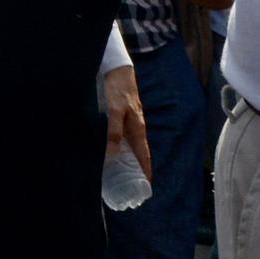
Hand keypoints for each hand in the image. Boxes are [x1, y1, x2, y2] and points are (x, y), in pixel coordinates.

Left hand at [102, 65, 151, 182]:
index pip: (144, 156)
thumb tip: (113, 154)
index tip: (147, 188)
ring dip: (128, 161)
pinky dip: (120, 150)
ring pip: (130, 147)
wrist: (117, 70)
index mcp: (138, 129)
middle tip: (132, 187)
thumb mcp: (114, 111)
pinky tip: (112, 154)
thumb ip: (113, 131)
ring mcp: (129, 124)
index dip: (146, 171)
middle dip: (138, 170)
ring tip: (121, 176)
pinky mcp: (122, 119)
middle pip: (138, 154)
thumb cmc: (118, 90)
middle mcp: (136, 129)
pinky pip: (123, 140)